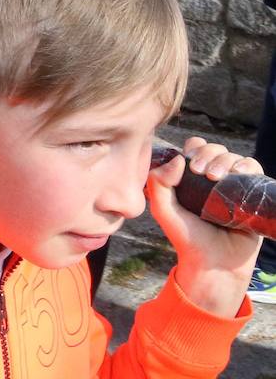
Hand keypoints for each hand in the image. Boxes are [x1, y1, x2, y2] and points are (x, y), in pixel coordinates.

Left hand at [147, 136, 261, 316]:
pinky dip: (248, 165)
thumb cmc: (186, 237)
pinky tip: (240, 172)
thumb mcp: (163, 210)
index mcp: (191, 177)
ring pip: (234, 157)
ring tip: (216, 177)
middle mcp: (212, 178)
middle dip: (209, 154)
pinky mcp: (252, 195)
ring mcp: (233, 186)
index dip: (194, 149)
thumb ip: (158, 184)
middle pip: (215, 149)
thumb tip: (178, 160)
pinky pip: (254, 170)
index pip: (195, 148)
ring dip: (226, 159)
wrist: (214, 264)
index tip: (190, 164)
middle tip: (203, 173)